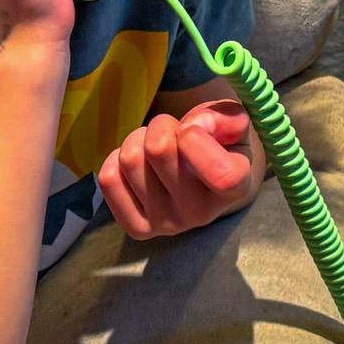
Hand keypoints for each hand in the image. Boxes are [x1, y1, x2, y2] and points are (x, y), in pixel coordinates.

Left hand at [97, 101, 259, 239]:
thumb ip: (225, 116)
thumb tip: (198, 125)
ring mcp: (167, 224)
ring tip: (155, 145)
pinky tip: (138, 163)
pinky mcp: (138, 227)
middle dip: (161, 124)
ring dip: (138, 139)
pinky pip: (108, 179)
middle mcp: (201, 213)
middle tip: (171, 130)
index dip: (195, 136)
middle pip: (158, 149)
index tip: (193, 126)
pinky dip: (116, 158)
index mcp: (234, 190)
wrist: (205, 179)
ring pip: (129, 159)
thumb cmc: (220, 144)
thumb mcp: (233, 124)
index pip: (218, 173)